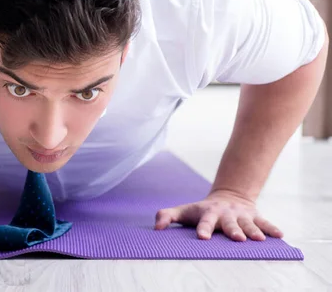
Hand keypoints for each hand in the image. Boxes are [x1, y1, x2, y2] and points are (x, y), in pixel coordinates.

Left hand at [154, 189, 283, 241]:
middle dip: (233, 230)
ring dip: (254, 231)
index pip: (204, 221)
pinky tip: (279, 235)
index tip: (202, 237)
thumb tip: (156, 228)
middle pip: (230, 224)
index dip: (203, 228)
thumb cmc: (201, 210)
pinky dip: (272, 228)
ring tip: (259, 239)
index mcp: (208, 213)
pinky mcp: (255, 217)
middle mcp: (226, 214)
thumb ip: (167, 216)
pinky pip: (265, 222)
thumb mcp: (184, 211)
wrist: (228, 196)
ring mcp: (241, 215)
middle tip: (238, 239)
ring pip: (248, 224)